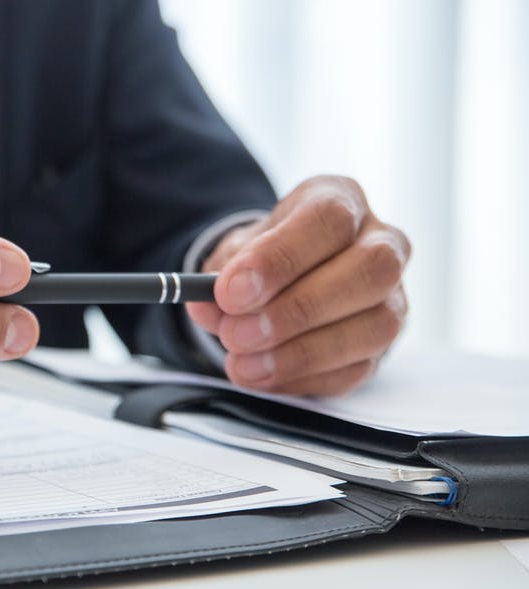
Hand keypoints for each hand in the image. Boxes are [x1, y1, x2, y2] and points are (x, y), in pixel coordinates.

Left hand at [186, 176, 410, 395]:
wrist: (278, 279)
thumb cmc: (263, 258)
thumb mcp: (234, 253)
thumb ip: (219, 276)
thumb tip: (207, 305)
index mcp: (341, 200)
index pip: (329, 219)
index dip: (279, 258)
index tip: (229, 292)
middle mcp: (382, 243)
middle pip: (371, 269)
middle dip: (296, 309)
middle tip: (235, 335)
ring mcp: (393, 296)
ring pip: (375, 325)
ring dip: (300, 353)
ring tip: (243, 364)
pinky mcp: (383, 345)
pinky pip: (358, 369)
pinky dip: (304, 377)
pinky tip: (263, 375)